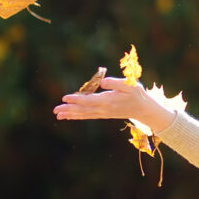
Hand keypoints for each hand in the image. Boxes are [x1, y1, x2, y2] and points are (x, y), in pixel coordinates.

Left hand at [53, 77, 176, 133]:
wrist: (143, 109)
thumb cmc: (137, 94)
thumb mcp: (129, 85)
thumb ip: (115, 83)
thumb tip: (102, 82)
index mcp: (108, 100)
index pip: (89, 100)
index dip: (76, 100)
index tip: (64, 98)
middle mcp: (104, 109)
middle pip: (83, 109)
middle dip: (68, 109)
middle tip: (55, 110)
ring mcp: (103, 113)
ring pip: (84, 114)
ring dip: (70, 114)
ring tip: (58, 115)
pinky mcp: (104, 114)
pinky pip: (88, 116)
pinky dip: (78, 116)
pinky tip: (69, 117)